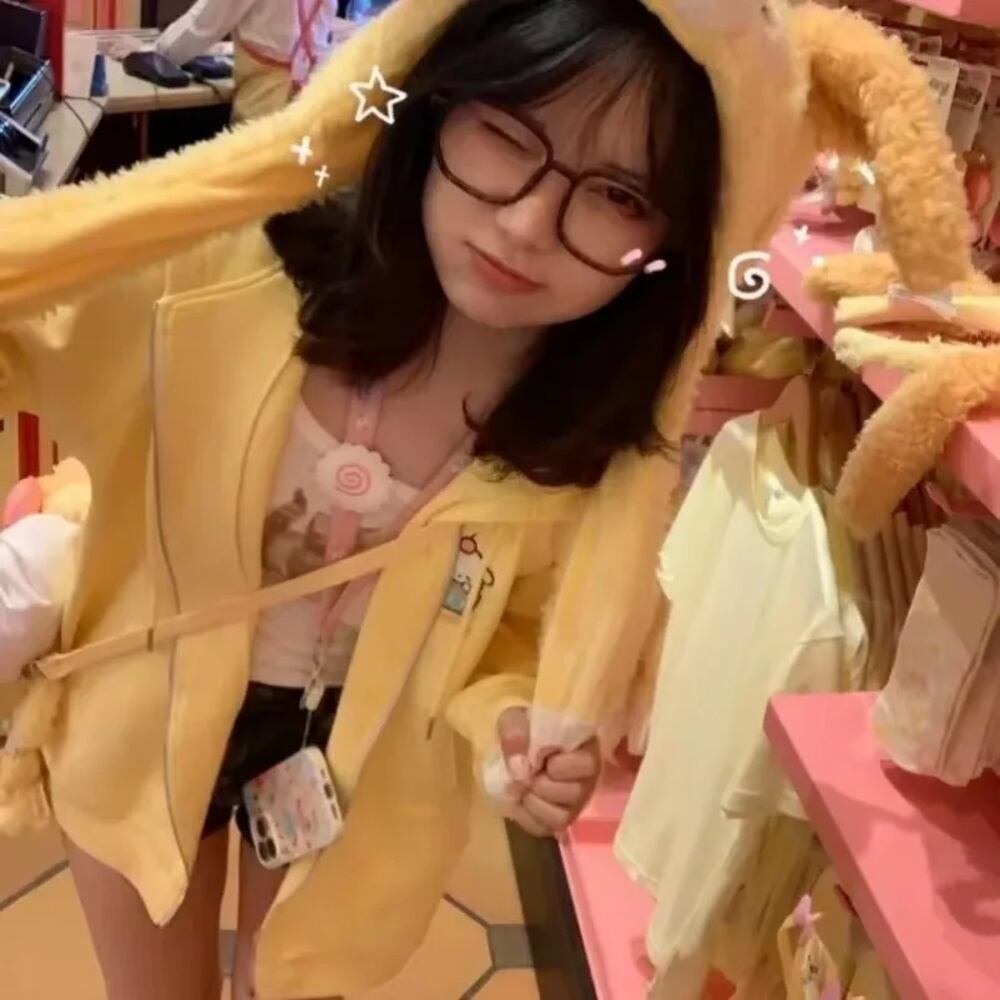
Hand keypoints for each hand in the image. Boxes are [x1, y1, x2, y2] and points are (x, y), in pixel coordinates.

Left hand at [496, 707, 600, 837]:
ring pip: (561, 817)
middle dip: (541, 783)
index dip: (557, 764)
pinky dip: (526, 816)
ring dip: (533, 802)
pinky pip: (544, 829)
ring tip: (523, 786)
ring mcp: (575, 803)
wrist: (515, 745)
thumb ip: (516, 735)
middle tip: (527, 771)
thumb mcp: (514, 719)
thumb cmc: (523, 729)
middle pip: (573, 794)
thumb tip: (521, 771)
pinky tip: (519, 800)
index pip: (586, 766)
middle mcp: (588, 779)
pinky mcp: (558, 820)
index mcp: (587, 749)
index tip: (540, 754)